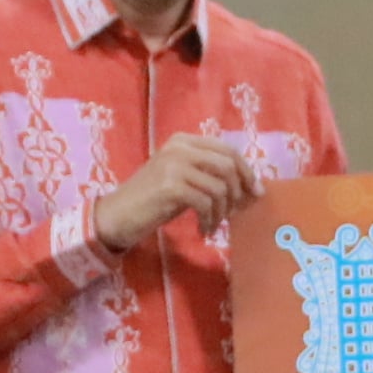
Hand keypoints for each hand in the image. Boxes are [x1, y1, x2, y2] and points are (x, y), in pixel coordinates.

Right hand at [95, 133, 262, 251]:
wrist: (117, 215)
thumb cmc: (152, 200)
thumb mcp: (182, 180)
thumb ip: (209, 175)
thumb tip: (250, 186)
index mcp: (183, 141)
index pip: (228, 150)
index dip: (247, 171)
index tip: (255, 192)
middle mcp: (179, 147)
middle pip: (228, 165)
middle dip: (238, 191)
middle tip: (236, 212)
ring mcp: (174, 165)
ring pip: (220, 186)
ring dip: (222, 211)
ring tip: (213, 224)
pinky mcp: (170, 186)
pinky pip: (206, 203)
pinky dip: (210, 220)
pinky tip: (203, 231)